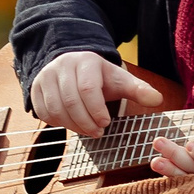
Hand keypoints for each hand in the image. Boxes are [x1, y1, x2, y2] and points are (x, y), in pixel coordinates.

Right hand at [29, 50, 162, 136]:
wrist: (70, 67)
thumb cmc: (99, 77)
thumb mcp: (119, 80)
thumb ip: (138, 90)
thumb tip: (158, 99)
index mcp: (85, 62)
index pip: (88, 88)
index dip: (97, 110)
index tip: (106, 123)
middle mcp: (61, 67)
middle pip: (70, 101)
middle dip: (86, 122)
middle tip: (98, 132)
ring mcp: (45, 78)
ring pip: (56, 109)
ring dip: (73, 126)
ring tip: (88, 130)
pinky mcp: (35, 90)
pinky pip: (44, 114)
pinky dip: (59, 124)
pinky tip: (72, 124)